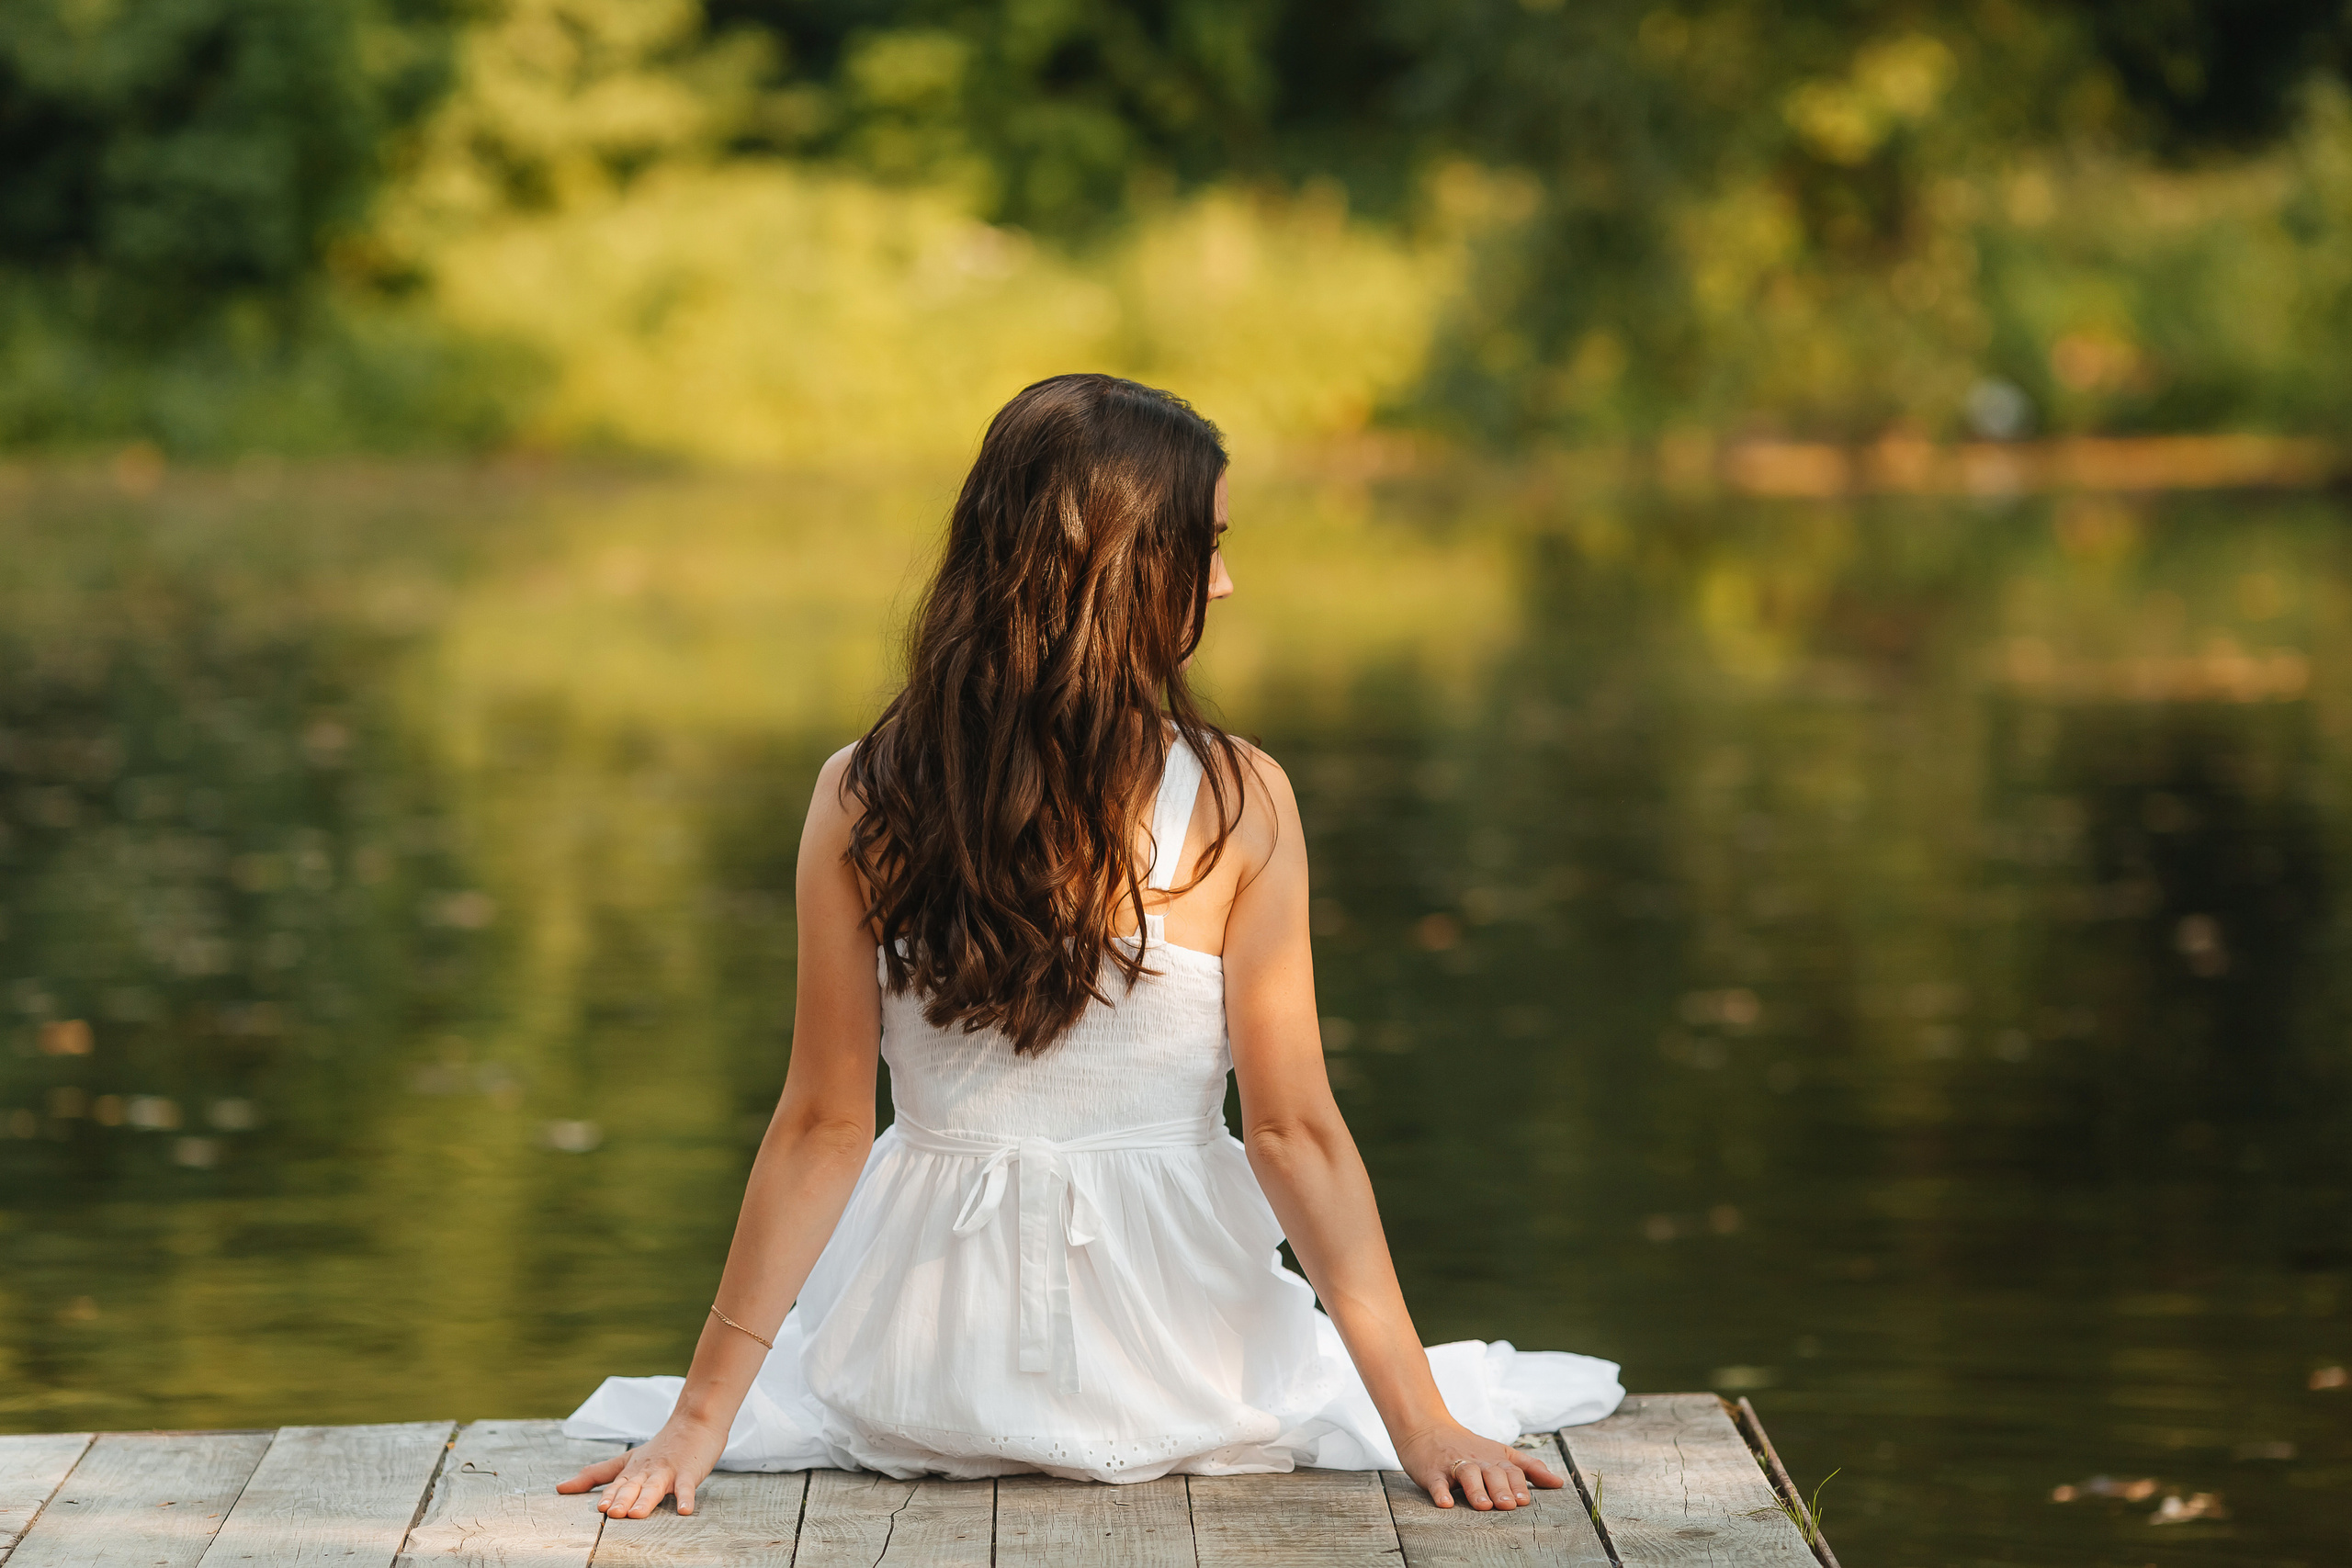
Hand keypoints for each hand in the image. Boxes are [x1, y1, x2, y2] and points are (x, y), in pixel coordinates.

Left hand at [556, 1415, 727, 1518]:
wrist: (695, 1422)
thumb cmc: (660, 1447)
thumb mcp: (626, 1459)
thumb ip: (595, 1475)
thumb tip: (560, 1488)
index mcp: (632, 1470)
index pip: (617, 1485)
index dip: (609, 1496)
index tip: (600, 1509)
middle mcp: (647, 1471)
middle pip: (633, 1486)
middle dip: (623, 1500)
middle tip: (613, 1514)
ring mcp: (668, 1472)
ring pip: (655, 1487)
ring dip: (646, 1500)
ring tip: (637, 1514)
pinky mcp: (688, 1473)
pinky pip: (687, 1487)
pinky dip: (686, 1498)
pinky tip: (684, 1510)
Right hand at [1394, 1423, 1563, 1510]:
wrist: (1427, 1427)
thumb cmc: (1468, 1446)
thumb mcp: (1501, 1453)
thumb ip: (1530, 1468)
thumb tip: (1558, 1483)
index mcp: (1494, 1458)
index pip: (1511, 1470)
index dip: (1518, 1484)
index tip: (1524, 1500)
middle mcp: (1477, 1460)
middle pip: (1491, 1473)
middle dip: (1501, 1489)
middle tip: (1508, 1505)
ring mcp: (1453, 1464)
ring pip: (1467, 1475)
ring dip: (1475, 1490)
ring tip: (1483, 1505)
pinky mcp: (1432, 1471)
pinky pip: (1436, 1482)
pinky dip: (1440, 1492)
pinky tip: (1445, 1503)